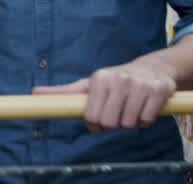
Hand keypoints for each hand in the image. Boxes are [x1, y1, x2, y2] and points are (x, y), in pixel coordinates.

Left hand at [32, 60, 176, 132]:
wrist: (153, 69)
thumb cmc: (115, 81)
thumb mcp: (90, 84)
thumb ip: (64, 93)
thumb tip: (33, 93)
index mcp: (99, 79)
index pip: (92, 117)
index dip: (96, 123)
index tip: (101, 117)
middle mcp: (119, 79)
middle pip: (111, 123)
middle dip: (114, 124)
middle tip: (118, 112)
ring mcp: (140, 84)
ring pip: (130, 123)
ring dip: (131, 122)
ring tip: (132, 108)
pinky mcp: (159, 90)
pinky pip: (148, 120)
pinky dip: (147, 120)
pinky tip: (145, 107)